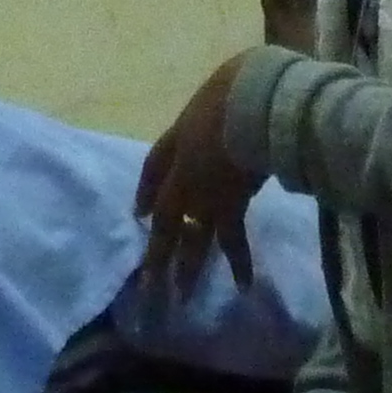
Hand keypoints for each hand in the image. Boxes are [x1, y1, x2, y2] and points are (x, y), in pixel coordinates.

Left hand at [133, 51, 263, 295]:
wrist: (253, 102)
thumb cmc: (233, 92)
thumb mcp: (210, 100)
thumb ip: (208, 119)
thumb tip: (218, 129)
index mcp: (174, 142)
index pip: (152, 169)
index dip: (145, 191)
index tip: (138, 214)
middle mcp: (182, 175)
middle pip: (164, 218)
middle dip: (155, 252)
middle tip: (146, 286)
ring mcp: (203, 194)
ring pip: (190, 239)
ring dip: (185, 270)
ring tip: (180, 300)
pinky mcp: (232, 206)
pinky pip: (232, 241)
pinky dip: (240, 264)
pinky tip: (244, 287)